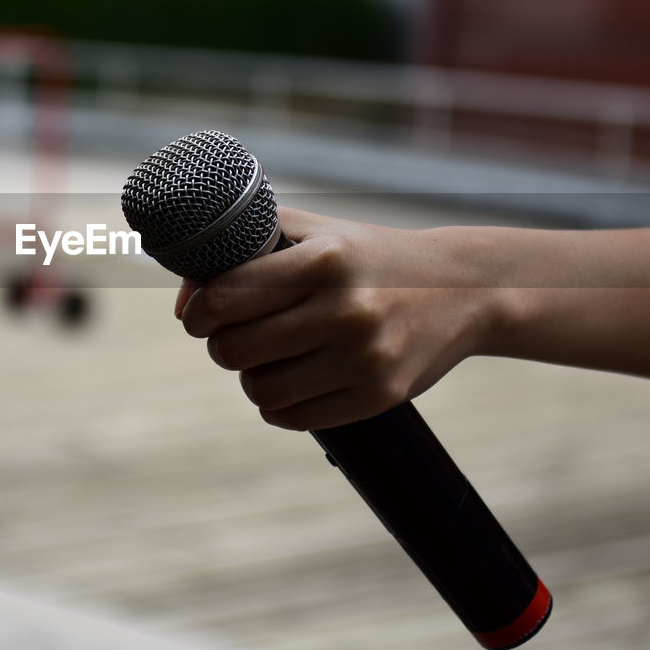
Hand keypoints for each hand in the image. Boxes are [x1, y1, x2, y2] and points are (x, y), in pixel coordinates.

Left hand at [175, 207, 504, 429]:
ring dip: (249, 377)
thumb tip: (186, 303)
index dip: (199, 312)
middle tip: (234, 336)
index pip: (228, 296)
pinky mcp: (380, 396)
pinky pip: (293, 417)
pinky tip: (290, 381)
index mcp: (326, 260)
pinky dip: (278, 404)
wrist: (463, 289)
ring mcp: (365, 357)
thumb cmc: (368, 257)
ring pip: (260, 389)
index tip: (200, 314)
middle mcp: (347, 309)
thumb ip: (245, 248)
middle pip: (235, 349)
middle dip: (221, 345)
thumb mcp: (316, 231)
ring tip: (265, 358)